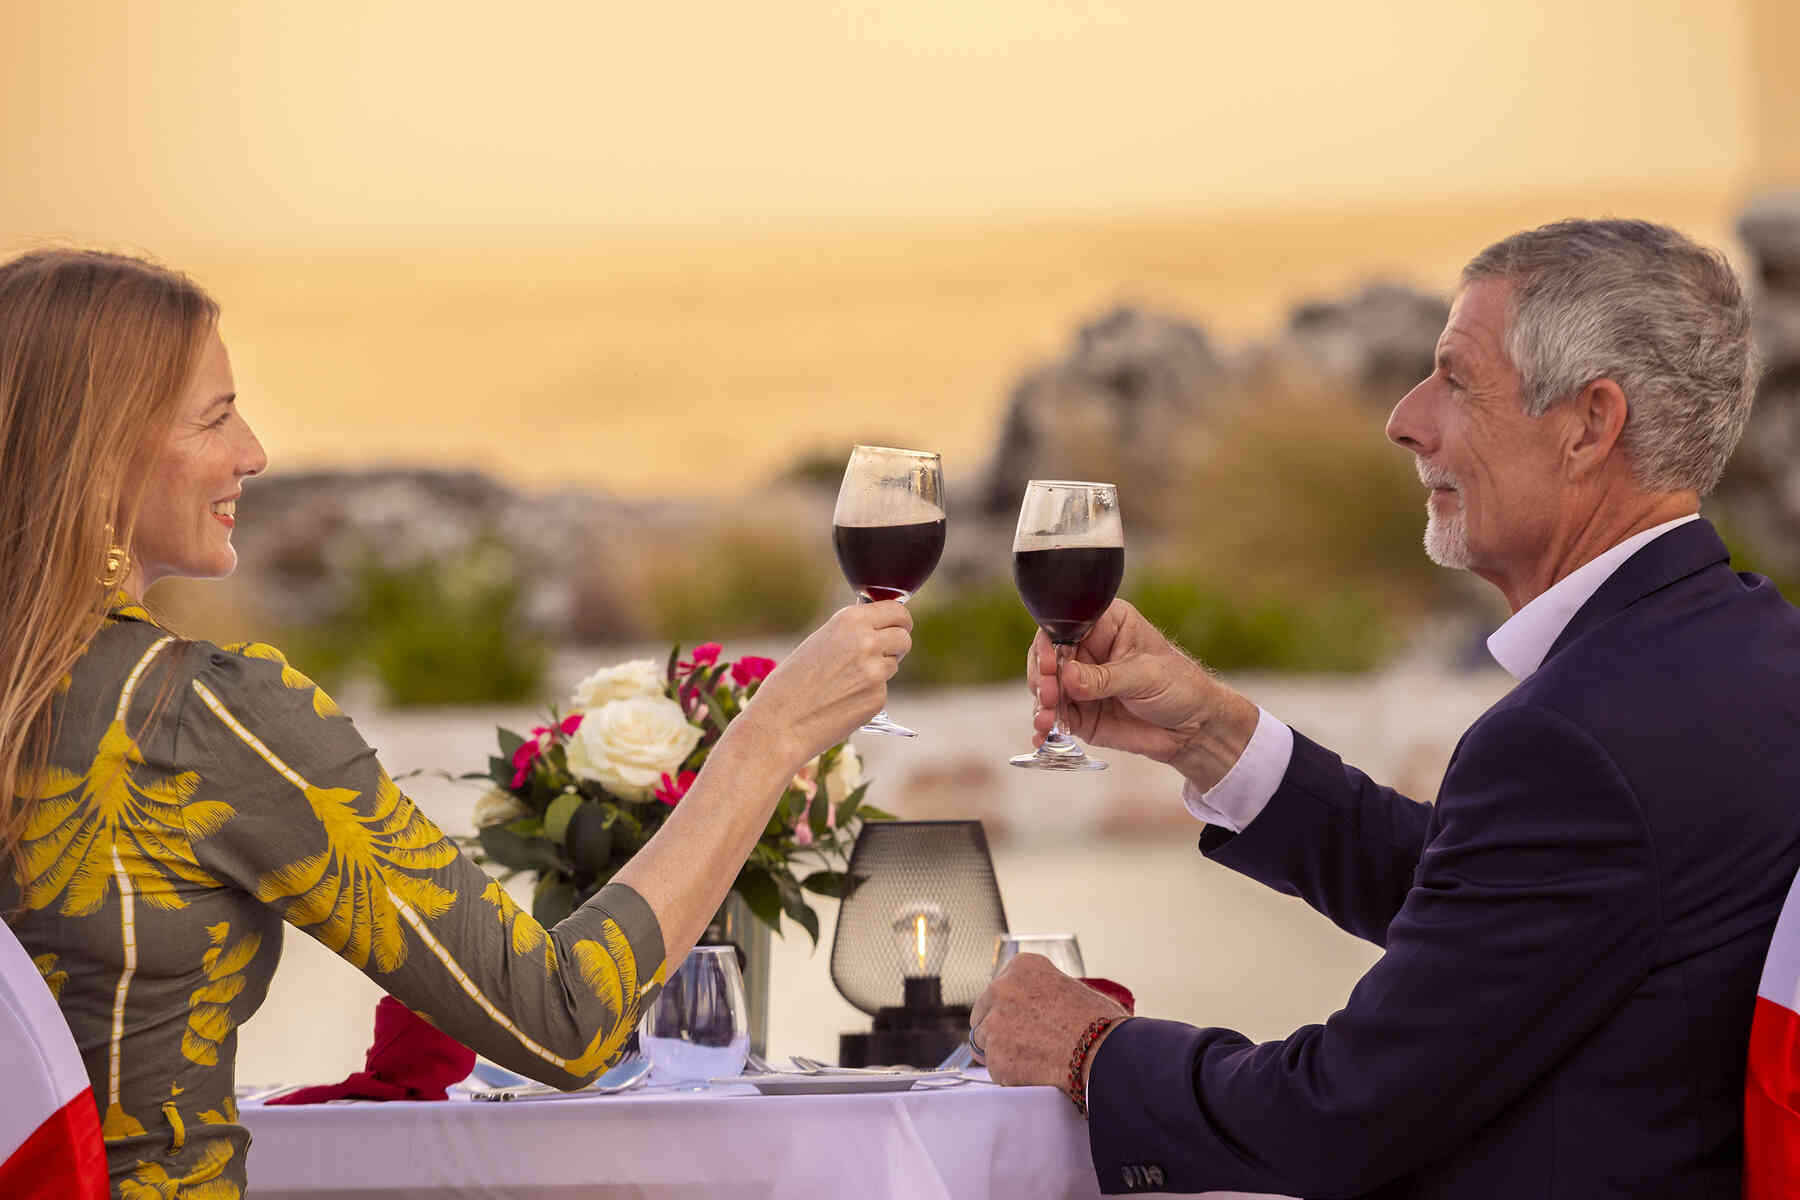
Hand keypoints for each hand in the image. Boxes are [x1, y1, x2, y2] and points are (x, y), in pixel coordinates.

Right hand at [740, 601, 911, 765]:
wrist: (781, 722)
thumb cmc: (791, 682)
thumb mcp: (820, 641)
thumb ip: (851, 632)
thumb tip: (879, 630)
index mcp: (850, 620)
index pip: (897, 610)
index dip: (899, 620)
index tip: (897, 626)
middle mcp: (867, 641)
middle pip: (904, 637)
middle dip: (896, 644)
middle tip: (881, 653)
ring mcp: (875, 671)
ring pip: (894, 663)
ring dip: (880, 668)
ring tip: (846, 680)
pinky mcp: (877, 697)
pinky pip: (882, 689)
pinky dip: (868, 693)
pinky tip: (843, 700)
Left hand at [969, 954, 1126, 1092]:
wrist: (1105, 1054)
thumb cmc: (1101, 1024)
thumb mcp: (1072, 989)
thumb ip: (1046, 993)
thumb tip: (1041, 1008)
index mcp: (1022, 967)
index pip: (1000, 988)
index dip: (1009, 1008)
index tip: (1021, 1020)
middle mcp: (1002, 988)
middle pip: (983, 1013)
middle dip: (998, 1029)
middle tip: (1022, 1045)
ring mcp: (995, 1023)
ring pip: (984, 1043)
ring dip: (1001, 1053)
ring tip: (1034, 1061)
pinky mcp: (995, 1056)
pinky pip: (995, 1069)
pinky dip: (1011, 1076)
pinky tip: (1036, 1075)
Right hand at [1028, 600, 1258, 787]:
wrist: (1193, 728)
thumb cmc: (1178, 686)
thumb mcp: (1144, 676)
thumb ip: (1104, 678)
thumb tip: (1067, 677)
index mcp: (1106, 625)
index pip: (1067, 626)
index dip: (1051, 644)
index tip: (1050, 665)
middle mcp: (1087, 651)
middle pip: (1048, 657)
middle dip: (1043, 678)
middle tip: (1049, 697)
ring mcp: (1079, 683)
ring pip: (1046, 688)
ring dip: (1040, 704)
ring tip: (1046, 721)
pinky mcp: (1078, 712)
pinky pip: (1053, 716)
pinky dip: (1044, 727)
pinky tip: (1042, 736)